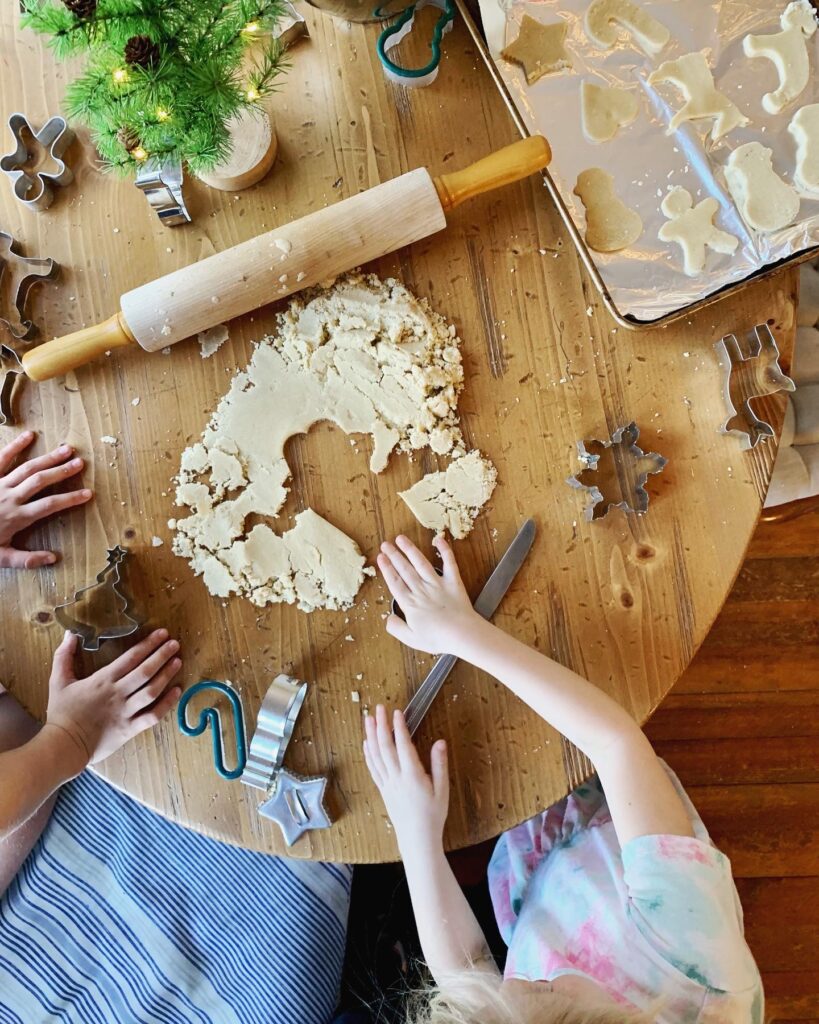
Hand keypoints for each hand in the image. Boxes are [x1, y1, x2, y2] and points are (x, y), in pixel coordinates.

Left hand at [0, 431, 91, 568]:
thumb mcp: (1, 558)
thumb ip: (26, 559)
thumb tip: (53, 558)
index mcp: (16, 517)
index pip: (50, 506)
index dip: (70, 499)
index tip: (88, 494)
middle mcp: (10, 498)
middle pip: (41, 481)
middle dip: (62, 471)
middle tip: (80, 463)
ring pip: (27, 468)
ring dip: (47, 458)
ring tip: (66, 449)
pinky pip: (2, 458)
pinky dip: (15, 446)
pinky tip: (29, 436)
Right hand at [46, 629, 181, 765]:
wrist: (63, 746)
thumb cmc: (62, 713)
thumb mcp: (58, 681)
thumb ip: (64, 656)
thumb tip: (71, 634)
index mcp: (103, 680)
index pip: (131, 658)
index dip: (148, 644)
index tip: (162, 633)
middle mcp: (118, 693)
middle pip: (145, 671)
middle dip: (162, 655)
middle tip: (175, 644)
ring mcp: (126, 712)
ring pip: (151, 691)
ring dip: (166, 675)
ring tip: (178, 662)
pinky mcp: (130, 729)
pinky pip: (153, 716)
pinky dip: (167, 704)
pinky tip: (177, 691)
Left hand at [363, 705, 448, 850]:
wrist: (417, 839)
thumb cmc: (433, 815)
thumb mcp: (442, 790)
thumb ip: (440, 765)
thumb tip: (440, 743)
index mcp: (412, 776)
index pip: (403, 746)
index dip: (399, 727)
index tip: (397, 712)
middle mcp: (396, 778)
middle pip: (385, 747)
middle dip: (381, 725)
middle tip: (379, 708)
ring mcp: (387, 783)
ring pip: (375, 755)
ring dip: (371, 735)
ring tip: (369, 719)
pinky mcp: (383, 789)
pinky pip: (372, 768)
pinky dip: (368, 753)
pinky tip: (366, 743)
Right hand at [377, 534, 481, 655]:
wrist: (462, 634)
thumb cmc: (438, 638)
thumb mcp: (411, 639)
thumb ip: (396, 628)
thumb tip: (388, 618)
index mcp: (410, 603)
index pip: (394, 582)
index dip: (386, 569)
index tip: (380, 558)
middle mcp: (421, 590)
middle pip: (404, 569)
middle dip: (393, 555)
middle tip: (385, 544)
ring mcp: (437, 584)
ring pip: (421, 563)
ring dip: (410, 549)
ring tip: (401, 539)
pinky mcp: (453, 581)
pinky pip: (449, 563)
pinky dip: (444, 550)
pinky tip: (438, 539)